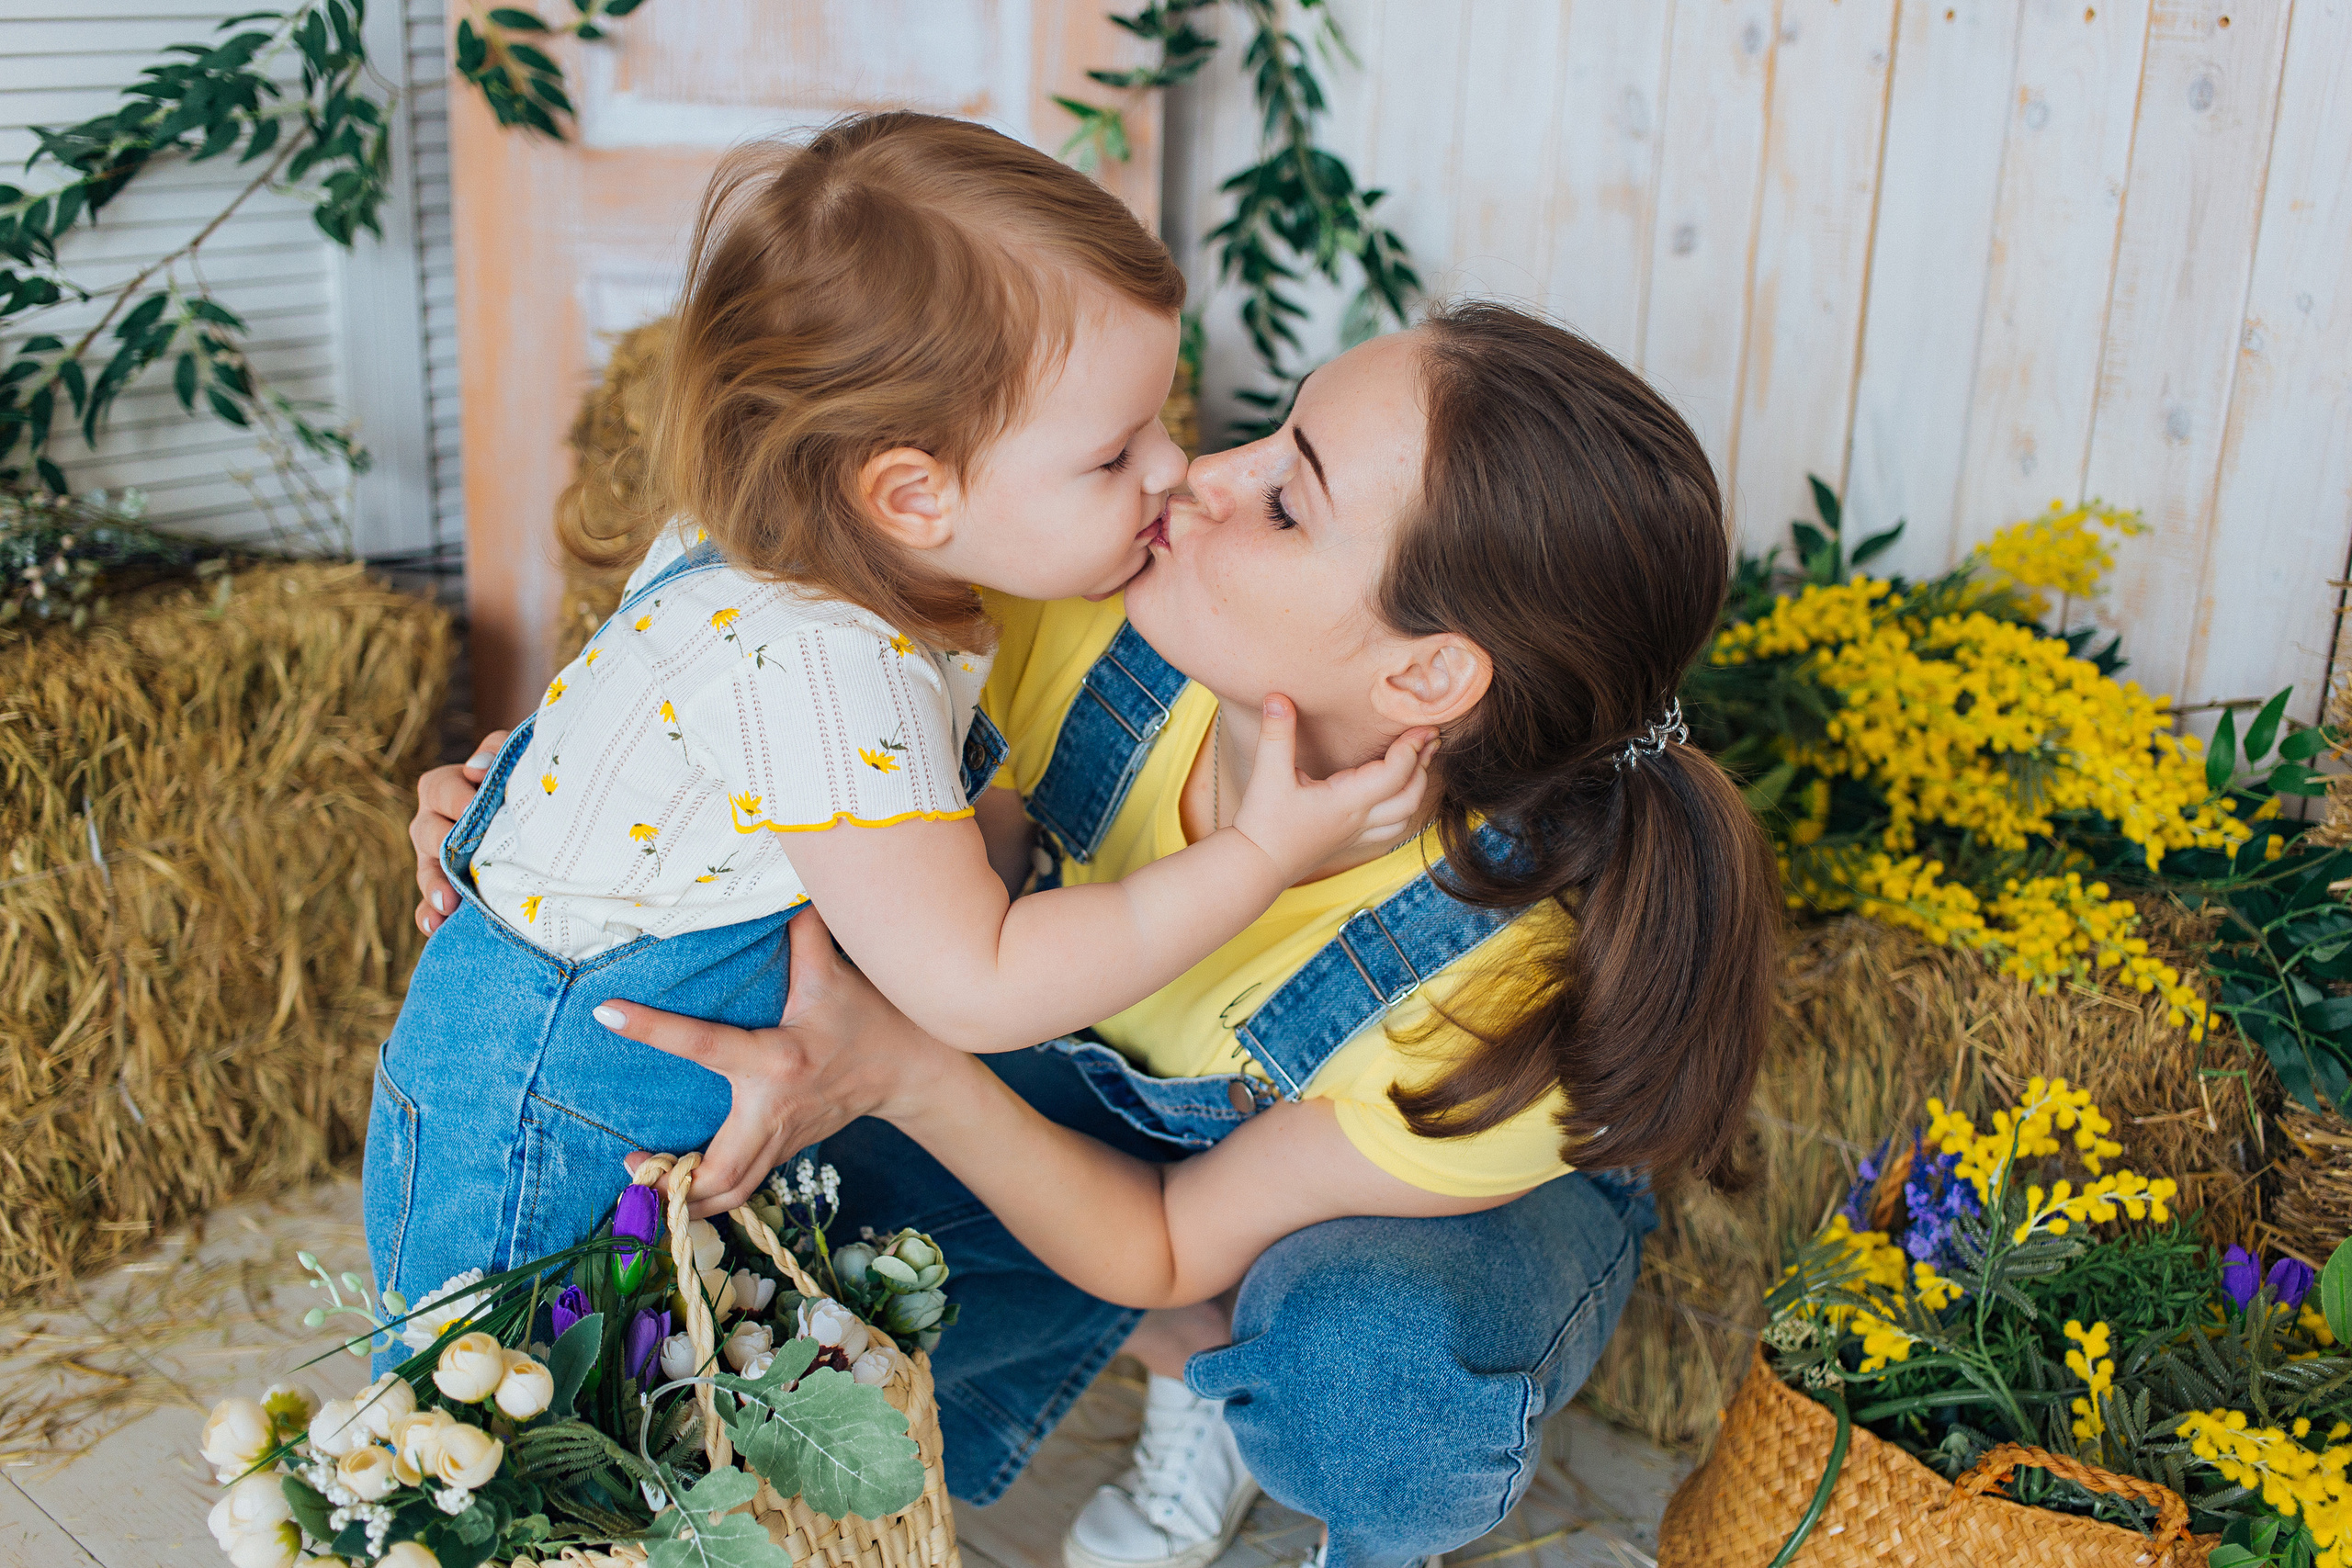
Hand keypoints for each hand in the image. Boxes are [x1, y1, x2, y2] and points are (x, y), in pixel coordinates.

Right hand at [412, 731, 506, 936]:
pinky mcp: (447, 889)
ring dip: (434, 888)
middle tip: (459, 857)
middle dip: (443, 846)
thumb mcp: (511, 756)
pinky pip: (430, 905)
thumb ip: (497, 751)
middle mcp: (433, 823)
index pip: (440, 790)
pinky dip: (430, 915)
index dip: (457, 798)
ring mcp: (436, 859)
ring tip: (447, 903)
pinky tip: (436, 926)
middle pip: (428, 833)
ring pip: (427, 872)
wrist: (540, 813)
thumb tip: (477, 771)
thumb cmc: (519, 778)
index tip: (474, 807)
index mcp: (443, 788)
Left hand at [602, 905, 950, 1216]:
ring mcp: (781, 1140)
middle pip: (721, 1171)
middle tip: (630, 1164)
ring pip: (730, 1192)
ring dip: (686, 1203)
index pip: (704, 1044)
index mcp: (777, 1060)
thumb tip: (780, 885)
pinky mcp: (782, 1152)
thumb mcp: (834, 974)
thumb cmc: (867, 1018)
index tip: (608, 1014)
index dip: (655, 1029)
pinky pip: (740, 1188)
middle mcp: (774, 1110)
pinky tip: (675, 1191)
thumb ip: (803, 932)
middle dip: (675, 1182)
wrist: (912, 1071)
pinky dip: (708, 1199)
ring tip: (643, 1188)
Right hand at [1231, 697, 1434, 880]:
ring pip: (1404, 816)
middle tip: (1430, 737)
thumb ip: (1276, 734)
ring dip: (1417, 789)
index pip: (1393, 774)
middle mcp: (1358, 820)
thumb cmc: (1262, 824)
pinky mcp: (1348, 841)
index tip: (1422, 726)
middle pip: (1410, 796)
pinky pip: (1389, 829)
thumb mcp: (1267, 775)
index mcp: (1345, 801)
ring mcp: (1356, 834)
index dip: (1411, 748)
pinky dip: (1402, 810)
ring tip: (1419, 762)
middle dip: (1423, 765)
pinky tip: (1397, 796)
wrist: (1255, 866)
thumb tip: (1277, 697)